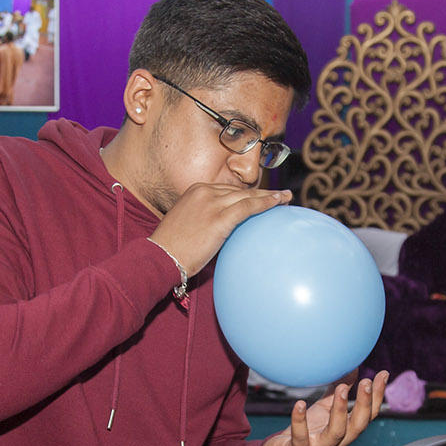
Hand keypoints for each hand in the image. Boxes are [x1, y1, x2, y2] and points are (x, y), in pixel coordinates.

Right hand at [151, 183, 290, 275]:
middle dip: (261, 193)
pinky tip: (278, 203)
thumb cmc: (171, 248)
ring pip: (247, 196)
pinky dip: (265, 203)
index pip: (227, 190)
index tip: (261, 197)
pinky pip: (248, 207)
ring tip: (284, 199)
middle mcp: (204, 192)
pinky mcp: (219, 218)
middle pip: (240, 191)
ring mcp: (212, 203)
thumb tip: (222, 231)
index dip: (247, 193)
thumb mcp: (187, 224)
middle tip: (280, 196)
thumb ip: (205, 220)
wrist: (160, 256)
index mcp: (196, 191)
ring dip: (269, 197)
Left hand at [261, 370, 388, 445]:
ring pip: (336, 432)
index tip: (383, 375)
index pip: (368, 414)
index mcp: (346, 431)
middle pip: (358, 425)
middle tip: (367, 382)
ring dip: (340, 411)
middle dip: (365, 404)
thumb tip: (353, 369)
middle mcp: (338, 442)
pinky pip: (301, 437)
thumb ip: (338, 393)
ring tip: (341, 389)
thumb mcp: (323, 410)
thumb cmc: (307, 433)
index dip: (377, 396)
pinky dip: (300, 421)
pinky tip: (299, 404)